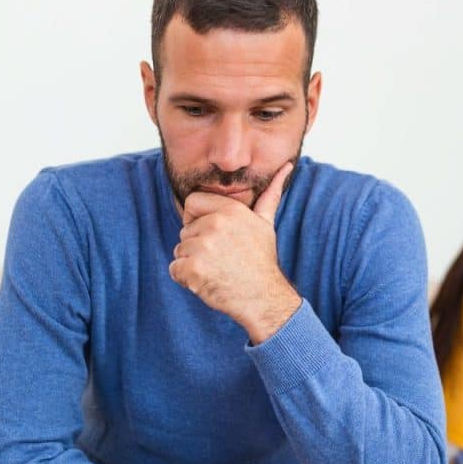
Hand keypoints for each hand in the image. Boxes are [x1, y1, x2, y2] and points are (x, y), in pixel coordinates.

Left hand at [170, 162, 300, 343]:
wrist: (263, 298)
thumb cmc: (261, 261)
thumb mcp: (265, 223)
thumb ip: (270, 194)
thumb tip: (287, 166)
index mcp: (230, 210)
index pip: (192, 202)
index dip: (198, 219)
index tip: (214, 235)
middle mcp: (216, 224)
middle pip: (185, 230)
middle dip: (197, 245)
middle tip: (222, 258)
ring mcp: (203, 247)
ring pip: (179, 250)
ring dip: (192, 264)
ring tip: (217, 270)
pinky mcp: (193, 269)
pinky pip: (175, 270)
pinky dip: (186, 279)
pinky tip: (208, 281)